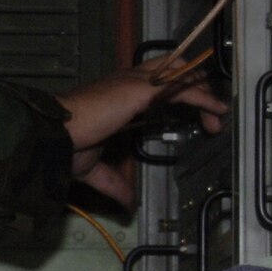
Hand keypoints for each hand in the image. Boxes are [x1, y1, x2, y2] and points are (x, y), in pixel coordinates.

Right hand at [60, 63, 228, 203]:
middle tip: (211, 108)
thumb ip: (114, 183)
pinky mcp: (140, 90)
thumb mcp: (95, 169)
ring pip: (181, 72)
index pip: (156, 81)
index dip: (178, 92)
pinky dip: (203, 97)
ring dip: (205, 91)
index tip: (193, 115)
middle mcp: (128, 80)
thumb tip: (126, 204)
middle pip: (172, 66)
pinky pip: (181, 87)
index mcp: (117, 94)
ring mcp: (135, 81)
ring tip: (219, 113)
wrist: (53, 134)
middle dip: (196, 82)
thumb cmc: (65, 145)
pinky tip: (216, 110)